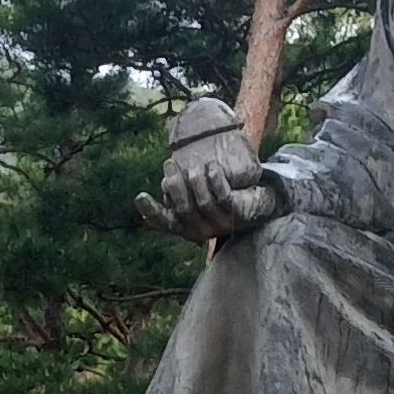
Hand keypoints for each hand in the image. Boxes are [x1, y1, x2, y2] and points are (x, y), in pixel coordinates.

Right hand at [138, 93, 280, 241]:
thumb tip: (167, 169)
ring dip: (195, 180)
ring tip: (193, 162)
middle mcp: (201, 231)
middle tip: (169, 163)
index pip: (164, 223)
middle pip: (183, 209)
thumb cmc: (218, 197)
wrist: (254, 205)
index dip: (151, 212)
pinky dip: (216, 180)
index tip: (140, 196)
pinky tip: (212, 166)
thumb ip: (181, 188)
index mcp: (186, 227)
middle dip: (175, 185)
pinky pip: (223, 197)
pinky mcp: (236, 214)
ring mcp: (219, 224)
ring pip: (202, 203)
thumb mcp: (196, 193)